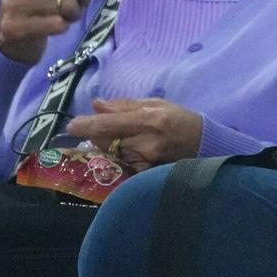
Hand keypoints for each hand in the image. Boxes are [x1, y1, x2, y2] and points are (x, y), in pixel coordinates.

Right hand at [0, 0, 116, 64]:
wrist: (11, 37)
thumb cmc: (38, 2)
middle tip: (85, 0)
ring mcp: (10, 3)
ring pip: (63, 3)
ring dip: (74, 12)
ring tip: (67, 14)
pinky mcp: (13, 27)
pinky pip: (56, 24)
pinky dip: (64, 26)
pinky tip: (55, 25)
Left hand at [63, 97, 204, 172]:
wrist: (205, 144)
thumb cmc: (180, 119)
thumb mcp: (156, 103)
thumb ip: (125, 105)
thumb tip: (96, 105)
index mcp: (149, 119)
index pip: (109, 123)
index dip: (87, 125)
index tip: (71, 126)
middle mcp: (146, 142)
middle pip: (107, 141)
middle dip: (97, 135)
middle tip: (96, 128)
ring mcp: (147, 161)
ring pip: (113, 154)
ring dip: (108, 146)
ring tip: (122, 138)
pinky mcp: (147, 173)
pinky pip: (123, 165)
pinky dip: (119, 158)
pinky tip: (127, 152)